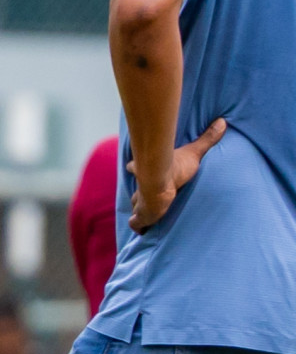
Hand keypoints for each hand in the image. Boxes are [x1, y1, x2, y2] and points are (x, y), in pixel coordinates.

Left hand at [127, 118, 225, 232]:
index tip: (132, 167)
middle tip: (142, 199)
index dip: (134, 167)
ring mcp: (141, 202)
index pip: (134, 167)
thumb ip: (207, 139)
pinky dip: (138, 227)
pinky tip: (141, 232)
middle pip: (135, 191)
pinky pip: (137, 224)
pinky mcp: (143, 215)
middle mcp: (141, 186)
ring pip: (136, 207)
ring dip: (139, 211)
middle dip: (137, 195)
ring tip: (143, 218)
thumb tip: (222, 121)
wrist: (160, 181)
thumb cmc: (175, 168)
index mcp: (145, 170)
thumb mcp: (194, 152)